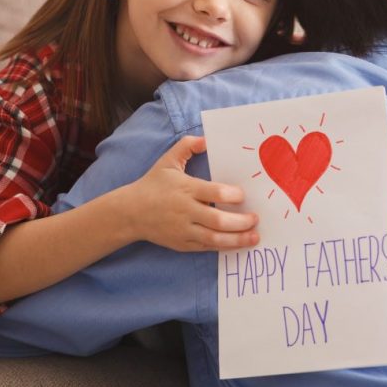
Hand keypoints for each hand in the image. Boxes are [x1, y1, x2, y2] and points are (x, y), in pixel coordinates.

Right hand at [124, 135, 258, 250]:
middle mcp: (186, 211)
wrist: (131, 213)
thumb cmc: (153, 184)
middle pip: (218, 220)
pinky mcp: (182, 244)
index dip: (232, 195)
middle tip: (255, 218)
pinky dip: (223, 247)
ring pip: (215, 238)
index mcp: (185, 189)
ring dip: (237, 239)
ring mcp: (184, 230)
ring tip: (254, 236)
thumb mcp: (167, 161)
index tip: (243, 195)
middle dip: (241, 221)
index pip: (214, 193)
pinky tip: (237, 243)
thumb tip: (206, 139)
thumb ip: (186, 146)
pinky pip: (206, 247)